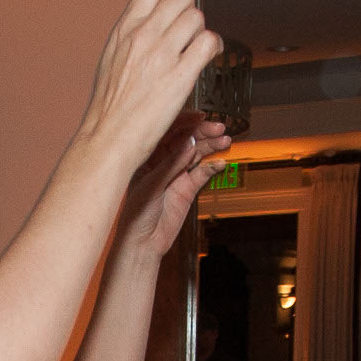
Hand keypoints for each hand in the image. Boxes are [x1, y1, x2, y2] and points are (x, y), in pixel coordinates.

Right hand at [80, 0, 222, 173]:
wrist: (107, 138)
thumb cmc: (109, 107)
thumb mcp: (111, 57)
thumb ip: (132, 35)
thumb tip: (149, 21)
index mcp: (125, 27)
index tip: (173, 11)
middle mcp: (144, 35)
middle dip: (190, 11)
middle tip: (188, 33)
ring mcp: (162, 54)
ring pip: (197, 17)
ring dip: (202, 31)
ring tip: (198, 48)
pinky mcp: (180, 77)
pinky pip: (208, 43)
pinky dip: (214, 47)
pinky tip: (208, 57)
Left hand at [121, 112, 231, 259]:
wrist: (143, 243)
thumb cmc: (135, 215)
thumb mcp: (151, 185)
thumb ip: (170, 164)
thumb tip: (189, 144)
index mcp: (147, 154)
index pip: (168, 130)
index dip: (185, 121)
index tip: (201, 117)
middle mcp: (163, 160)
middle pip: (186, 138)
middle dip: (203, 132)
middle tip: (219, 129)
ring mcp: (176, 173)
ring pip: (196, 153)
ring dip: (211, 146)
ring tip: (225, 141)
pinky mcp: (187, 188)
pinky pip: (202, 173)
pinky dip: (212, 167)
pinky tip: (220, 162)